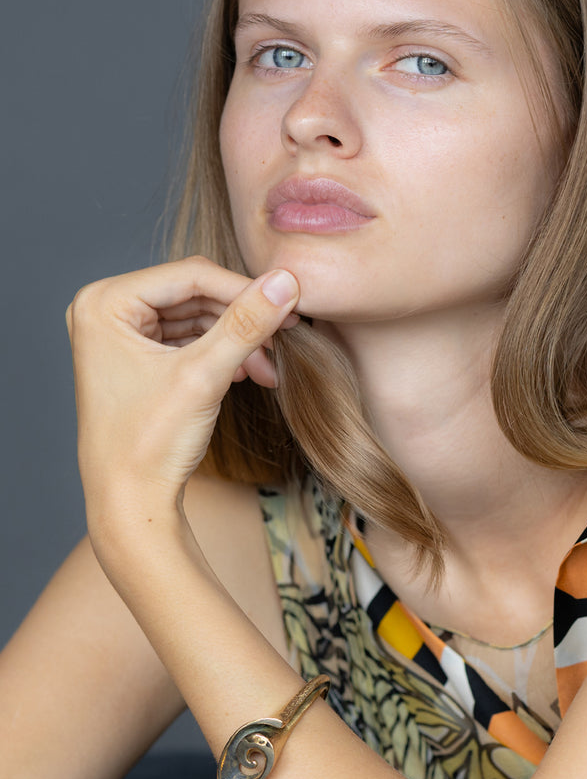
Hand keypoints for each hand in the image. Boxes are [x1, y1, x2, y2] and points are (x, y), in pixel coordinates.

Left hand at [66, 256, 298, 529]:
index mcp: (104, 303)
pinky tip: (246, 374)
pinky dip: (222, 354)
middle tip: (285, 337)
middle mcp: (105, 311)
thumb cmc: (149, 442)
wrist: (131, 502)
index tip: (291, 305)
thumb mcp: (204, 375)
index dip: (245, 289)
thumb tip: (287, 282)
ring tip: (267, 369)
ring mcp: (120, 336)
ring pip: (197, 318)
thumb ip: (247, 324)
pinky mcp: (137, 358)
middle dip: (242, 319)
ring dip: (237, 340)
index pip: (190, 276)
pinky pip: (189, 340)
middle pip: (194, 295)